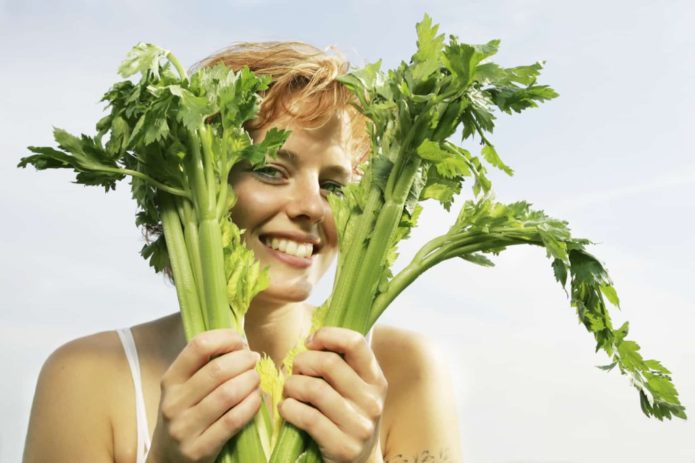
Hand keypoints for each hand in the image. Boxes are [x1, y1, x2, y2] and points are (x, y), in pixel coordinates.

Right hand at [147, 330, 261, 462]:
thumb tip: (239, 342)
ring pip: (228, 394)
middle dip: (243, 360)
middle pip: (218, 370)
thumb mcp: (183, 388)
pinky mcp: (199, 449)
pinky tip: (256, 399)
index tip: (240, 341)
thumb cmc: (185, 414)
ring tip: (256, 378)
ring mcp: (184, 428)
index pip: (198, 346)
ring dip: (250, 381)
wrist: (168, 460)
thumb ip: (204, 366)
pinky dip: (251, 405)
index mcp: (170, 380)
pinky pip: (233, 420)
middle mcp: (174, 402)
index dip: (225, 338)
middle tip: (254, 359)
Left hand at [279, 327, 387, 462]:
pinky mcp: (344, 447)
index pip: (356, 343)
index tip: (310, 341)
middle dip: (303, 362)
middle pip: (329, 364)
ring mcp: (360, 426)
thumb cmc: (347, 417)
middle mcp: (372, 401)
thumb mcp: (355, 390)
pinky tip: (286, 408)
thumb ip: (342, 364)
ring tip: (289, 390)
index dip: (328, 335)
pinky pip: (308, 418)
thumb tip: (312, 335)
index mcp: (376, 380)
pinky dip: (289, 409)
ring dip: (292, 386)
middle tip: (294, 370)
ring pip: (315, 389)